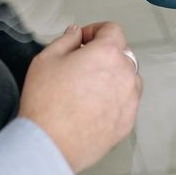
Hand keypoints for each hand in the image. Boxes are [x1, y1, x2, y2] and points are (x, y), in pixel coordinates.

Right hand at [19, 22, 141, 172]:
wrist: (49, 144)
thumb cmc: (46, 105)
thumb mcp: (46, 59)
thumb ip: (66, 40)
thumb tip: (75, 33)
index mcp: (107, 54)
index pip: (112, 29)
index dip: (95, 30)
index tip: (84, 39)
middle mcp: (124, 75)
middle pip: (122, 54)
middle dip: (103, 54)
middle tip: (82, 64)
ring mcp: (129, 100)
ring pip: (128, 79)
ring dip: (113, 77)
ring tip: (87, 88)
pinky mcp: (128, 122)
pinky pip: (126, 102)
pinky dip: (114, 100)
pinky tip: (92, 106)